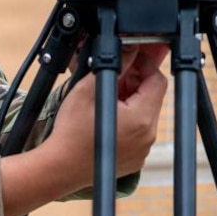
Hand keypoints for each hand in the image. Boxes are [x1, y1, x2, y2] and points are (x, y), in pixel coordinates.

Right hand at [0, 42, 168, 215]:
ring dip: (129, 100)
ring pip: (144, 114)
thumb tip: (130, 48)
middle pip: (151, 97)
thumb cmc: (71, 132)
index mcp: (141, 119)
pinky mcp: (134, 159)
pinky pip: (138, 132)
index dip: (144, 66)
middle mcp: (148, 137)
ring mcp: (142, 150)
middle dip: (134, 82)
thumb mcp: (90, 88)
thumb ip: (115, 64)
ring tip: (105, 97)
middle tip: (113, 77)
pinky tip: (106, 117)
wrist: (59, 167)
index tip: (128, 61)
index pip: (157, 81)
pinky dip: (127, 120)